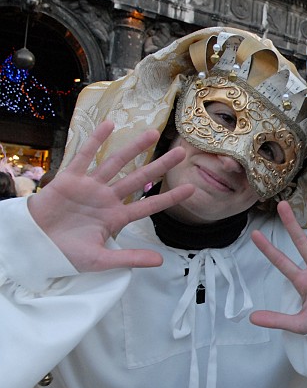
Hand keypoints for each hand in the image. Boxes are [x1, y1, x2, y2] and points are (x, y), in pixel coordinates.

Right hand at [27, 121, 193, 271]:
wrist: (34, 246)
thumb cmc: (65, 254)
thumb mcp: (100, 260)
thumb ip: (130, 258)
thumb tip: (160, 261)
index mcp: (117, 217)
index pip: (149, 205)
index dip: (169, 197)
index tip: (191, 189)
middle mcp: (108, 198)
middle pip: (139, 178)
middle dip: (160, 166)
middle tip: (181, 153)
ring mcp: (90, 187)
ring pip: (116, 163)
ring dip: (134, 148)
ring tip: (153, 133)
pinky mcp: (70, 179)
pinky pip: (84, 157)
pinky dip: (95, 141)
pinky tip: (109, 125)